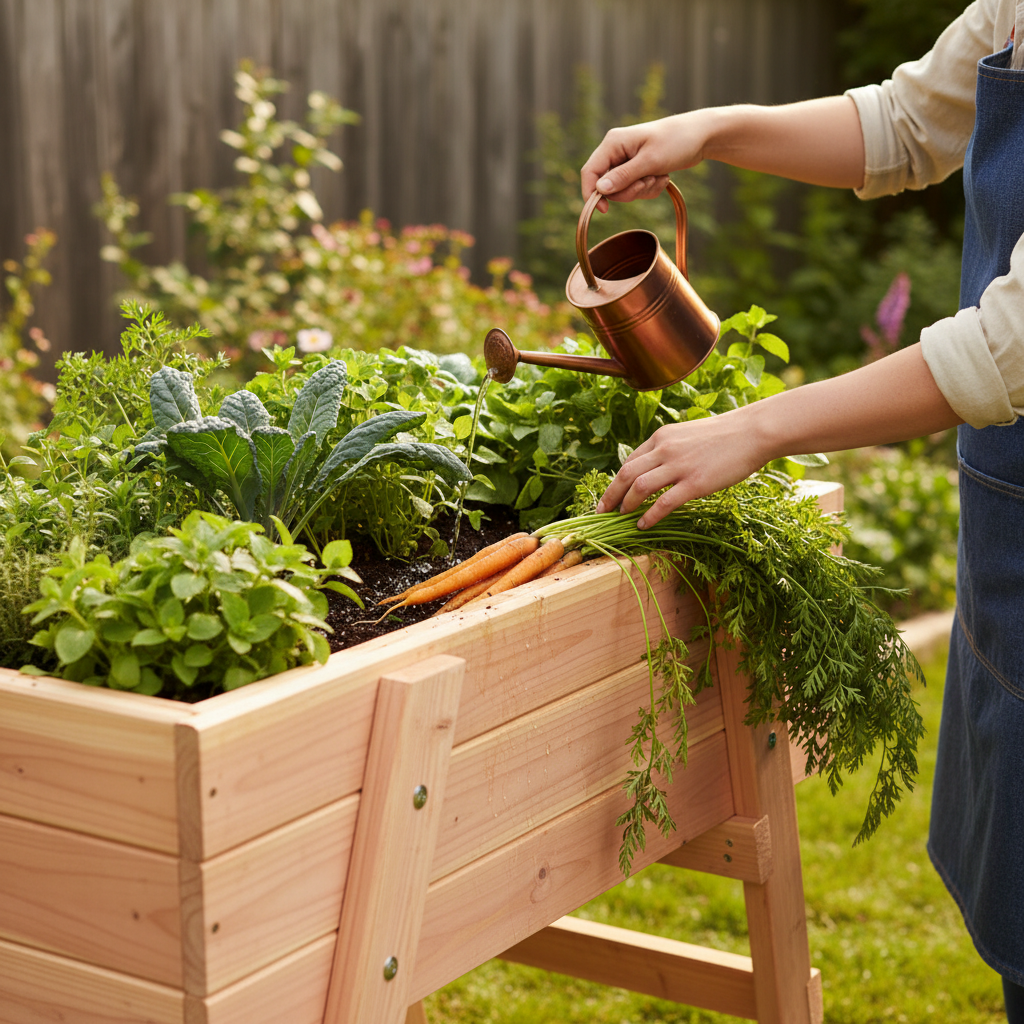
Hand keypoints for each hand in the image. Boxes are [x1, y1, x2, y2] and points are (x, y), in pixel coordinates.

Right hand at [581, 114, 708, 212]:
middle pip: (607, 186)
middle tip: (647, 182)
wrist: (700, 136)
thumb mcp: (650, 161)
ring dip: (642, 190)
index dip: (592, 193)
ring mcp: (627, 161)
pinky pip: (636, 189)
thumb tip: (599, 190)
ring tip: (659, 176)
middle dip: (629, 191)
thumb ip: (623, 177)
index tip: (604, 210)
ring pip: (623, 190)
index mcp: (613, 143)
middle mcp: (616, 152)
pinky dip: (649, 188)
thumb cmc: (676, 141)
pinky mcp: (638, 169)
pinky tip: (662, 176)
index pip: (590, 172)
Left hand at [594, 411, 766, 528]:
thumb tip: (656, 467)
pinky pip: (664, 503)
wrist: (752, 432)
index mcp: (661, 436)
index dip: (617, 481)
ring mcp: (679, 466)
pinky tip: (642, 525)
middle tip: (601, 512)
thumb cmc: (724, 435)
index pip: (630, 461)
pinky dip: (649, 516)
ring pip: (639, 488)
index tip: (611, 495)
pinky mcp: (695, 483)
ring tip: (621, 518)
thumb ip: (669, 449)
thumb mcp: (688, 434)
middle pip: (626, 474)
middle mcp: (665, 449)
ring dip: (626, 505)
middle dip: (610, 495)